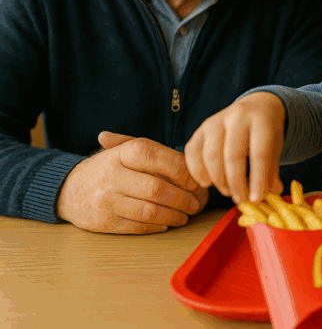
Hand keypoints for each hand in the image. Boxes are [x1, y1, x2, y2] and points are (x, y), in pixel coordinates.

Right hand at [56, 132, 207, 233]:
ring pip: (150, 211)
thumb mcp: (126, 150)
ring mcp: (106, 200)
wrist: (68, 189)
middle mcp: (113, 175)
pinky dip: (158, 226)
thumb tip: (192, 158)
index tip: (198, 181)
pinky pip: (138, 226)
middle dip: (183, 199)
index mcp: (123, 153)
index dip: (184, 172)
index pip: (159, 159)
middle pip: (158, 189)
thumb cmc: (110, 168)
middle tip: (196, 204)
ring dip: (174, 216)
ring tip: (185, 215)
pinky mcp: (104, 222)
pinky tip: (166, 223)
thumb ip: (157, 152)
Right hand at [185, 92, 285, 204]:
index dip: (257, 179)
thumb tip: (270, 194)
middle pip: (233, 155)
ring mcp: (216, 120)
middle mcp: (237, 116)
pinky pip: (192, 150)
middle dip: (235, 182)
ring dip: (218, 179)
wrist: (256, 107)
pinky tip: (206, 183)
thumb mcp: (275, 147)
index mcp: (261, 120)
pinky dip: (197, 170)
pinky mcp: (201, 127)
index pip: (259, 153)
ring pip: (211, 154)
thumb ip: (271, 171)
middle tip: (239, 199)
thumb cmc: (266, 132)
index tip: (255, 199)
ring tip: (227, 192)